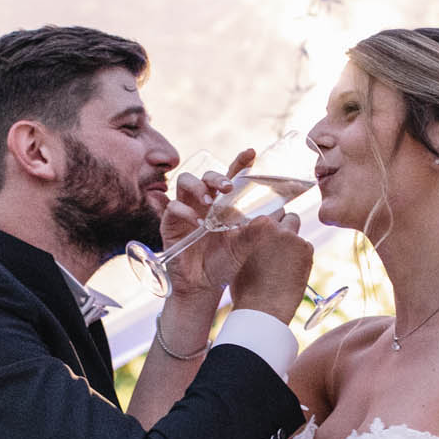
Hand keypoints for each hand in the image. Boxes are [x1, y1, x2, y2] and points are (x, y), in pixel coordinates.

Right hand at [160, 148, 257, 300]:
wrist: (202, 286)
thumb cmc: (222, 264)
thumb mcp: (241, 249)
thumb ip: (253, 234)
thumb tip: (268, 220)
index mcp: (222, 204)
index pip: (230, 178)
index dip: (239, 163)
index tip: (251, 153)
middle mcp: (203, 203)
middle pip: (206, 176)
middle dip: (216, 177)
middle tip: (227, 188)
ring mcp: (186, 210)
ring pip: (185, 182)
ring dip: (198, 188)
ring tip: (209, 202)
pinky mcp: (170, 223)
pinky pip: (173, 207)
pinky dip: (184, 211)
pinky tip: (197, 223)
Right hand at [226, 212, 313, 323]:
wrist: (263, 308)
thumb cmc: (246, 287)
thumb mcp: (239, 256)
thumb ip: (249, 240)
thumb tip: (254, 234)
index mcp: (258, 225)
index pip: (271, 213)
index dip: (271, 225)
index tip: (270, 236)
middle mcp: (277, 227)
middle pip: (289, 217)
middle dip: (286, 229)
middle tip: (280, 247)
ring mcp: (294, 238)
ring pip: (298, 233)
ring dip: (294, 243)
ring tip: (283, 263)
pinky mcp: (307, 251)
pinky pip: (306, 247)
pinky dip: (301, 255)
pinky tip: (291, 270)